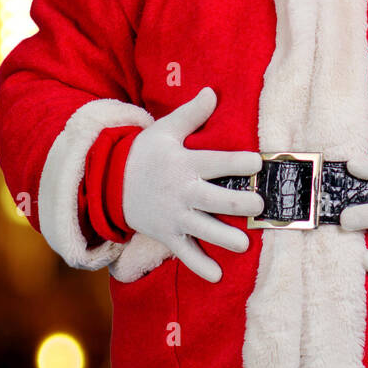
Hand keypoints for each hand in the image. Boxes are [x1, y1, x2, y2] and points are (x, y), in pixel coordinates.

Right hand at [121, 87, 264, 282]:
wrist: (109, 182)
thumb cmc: (144, 153)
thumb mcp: (165, 130)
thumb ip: (192, 114)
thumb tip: (212, 91)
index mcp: (184, 163)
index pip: (214, 162)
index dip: (236, 161)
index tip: (257, 162)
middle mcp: (181, 191)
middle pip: (213, 199)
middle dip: (237, 203)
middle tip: (259, 205)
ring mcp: (174, 216)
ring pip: (202, 229)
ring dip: (223, 238)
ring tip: (244, 244)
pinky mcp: (167, 234)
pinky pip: (184, 252)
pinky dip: (199, 265)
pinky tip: (217, 276)